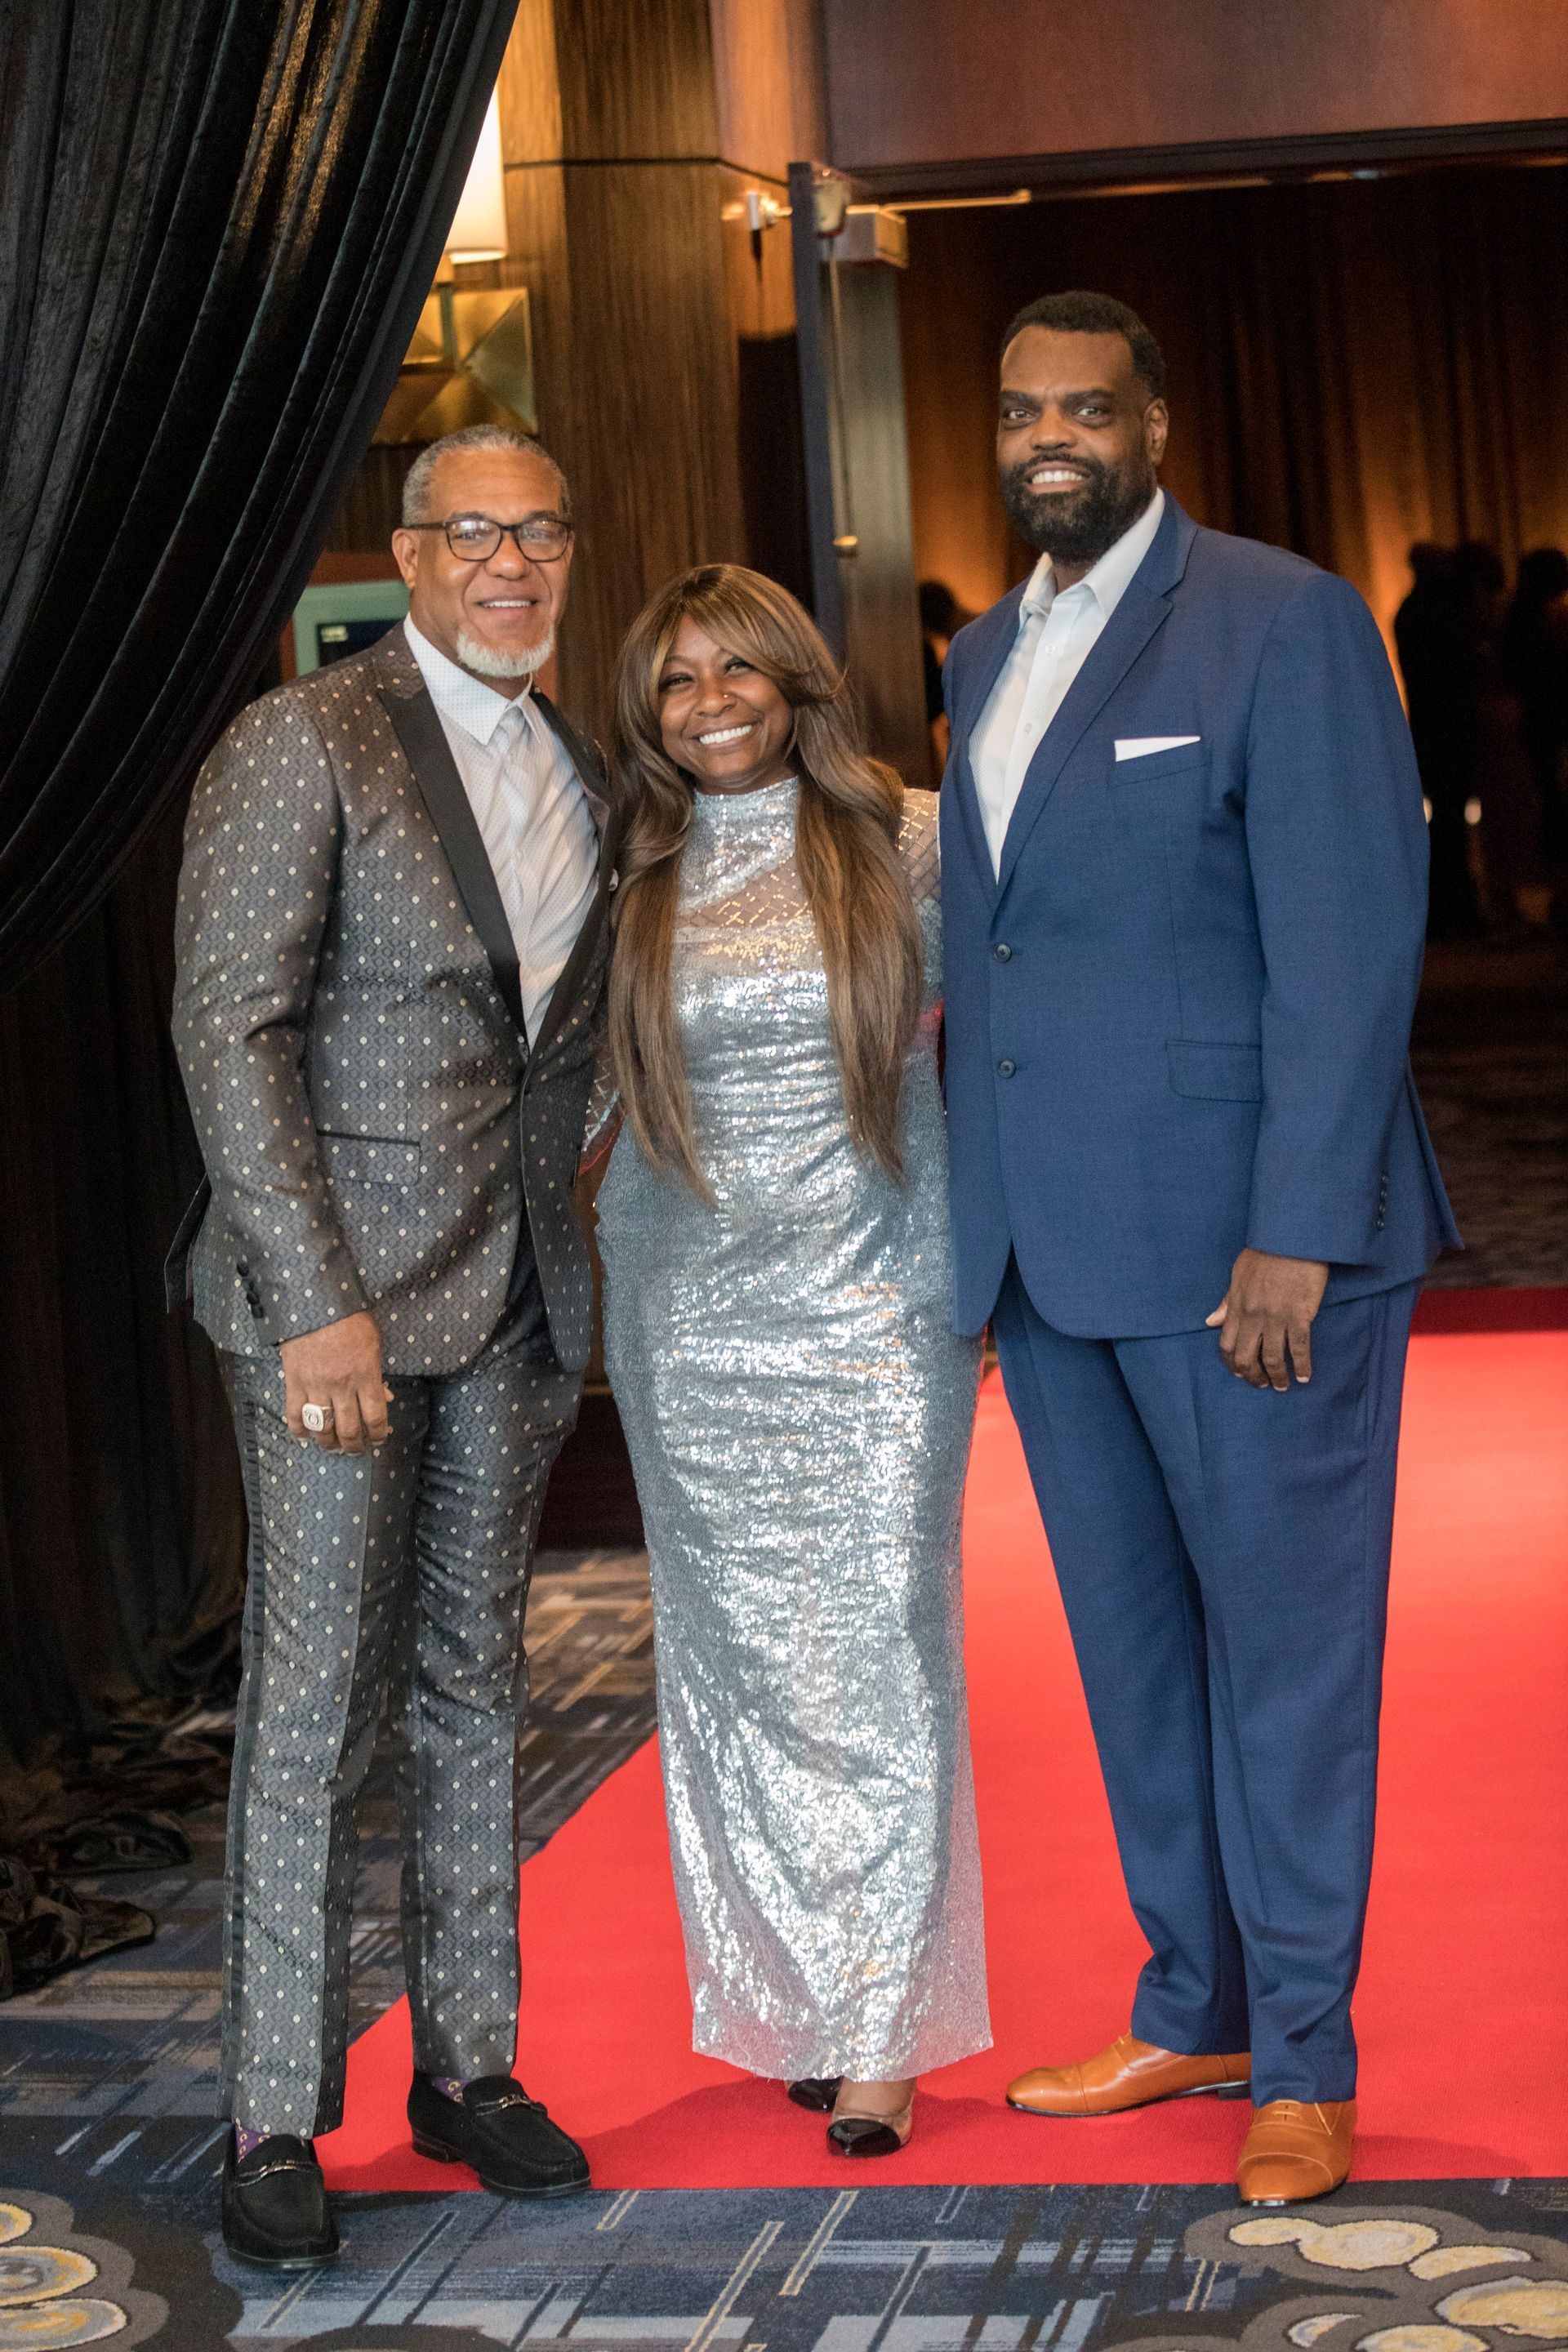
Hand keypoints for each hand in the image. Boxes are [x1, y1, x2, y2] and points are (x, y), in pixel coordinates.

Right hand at [281, 1311, 392, 1452]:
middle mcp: (342, 1385)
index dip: (379, 1435)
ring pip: (323, 1428)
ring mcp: (316, 1386)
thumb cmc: (350, 1320)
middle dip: (354, 1446)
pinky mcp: (293, 1382)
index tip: (379, 1440)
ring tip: (333, 1446)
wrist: (316, 1302)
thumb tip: (386, 1399)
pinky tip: (305, 1436)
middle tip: (355, 1449)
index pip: (376, 1417)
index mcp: (366, 1375)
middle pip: (349, 1430)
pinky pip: (295, 1415)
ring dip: (329, 1443)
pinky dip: (299, 1430)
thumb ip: (379, 1373)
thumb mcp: (374, 1343)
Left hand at [1206, 1249, 1328, 1389]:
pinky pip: (1300, 1348)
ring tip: (1281, 1386)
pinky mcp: (1300, 1315)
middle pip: (1247, 1357)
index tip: (1239, 1373)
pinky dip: (1302, 1366)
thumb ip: (1227, 1302)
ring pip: (1273, 1358)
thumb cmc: (1266, 1252)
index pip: (1227, 1344)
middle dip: (1252, 1376)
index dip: (1232, 1364)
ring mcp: (1276, 1317)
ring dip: (1277, 1377)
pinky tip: (1304, 1376)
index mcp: (1237, 1306)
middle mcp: (1253, 1316)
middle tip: (1260, 1384)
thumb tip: (1211, 1321)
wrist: (1292, 1238)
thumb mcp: (1238, 1275)